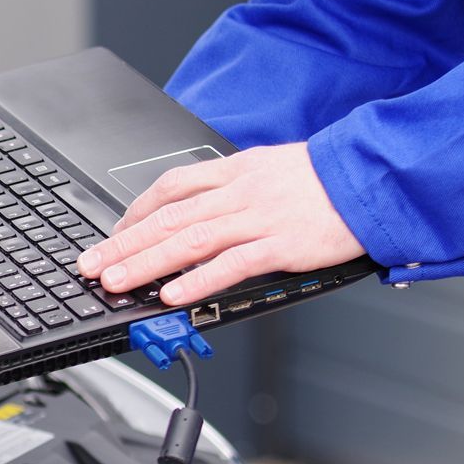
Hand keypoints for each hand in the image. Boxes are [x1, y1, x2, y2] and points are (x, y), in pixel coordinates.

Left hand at [76, 143, 362, 306]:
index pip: (170, 188)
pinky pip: (231, 264)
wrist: (373, 178)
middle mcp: (239, 192)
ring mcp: (258, 218)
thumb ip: (233, 189)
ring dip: (146, 263)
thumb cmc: (325, 180)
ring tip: (116, 281)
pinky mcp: (281, 245)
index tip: (113, 233)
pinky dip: (198, 281)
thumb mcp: (270, 169)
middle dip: (122, 243)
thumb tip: (198, 211)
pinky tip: (173, 295)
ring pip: (189, 241)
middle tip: (91, 264)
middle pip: (167, 218)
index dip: (134, 212)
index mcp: (234, 171)